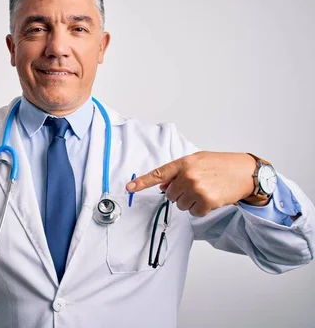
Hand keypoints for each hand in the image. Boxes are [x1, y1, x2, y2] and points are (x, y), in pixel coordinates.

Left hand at [125, 151, 256, 216]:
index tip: (129, 188)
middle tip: (196, 186)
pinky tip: (210, 199)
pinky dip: (200, 209)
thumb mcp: (197, 161)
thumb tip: (161, 185)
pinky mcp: (206, 202)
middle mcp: (188, 175)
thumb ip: (177, 172)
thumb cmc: (220, 165)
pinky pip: (193, 213)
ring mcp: (197, 189)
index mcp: (183, 163)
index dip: (141, 182)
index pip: (158, 174)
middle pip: (169, 195)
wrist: (245, 172)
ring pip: (180, 205)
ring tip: (205, 191)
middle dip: (179, 193)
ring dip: (190, 202)